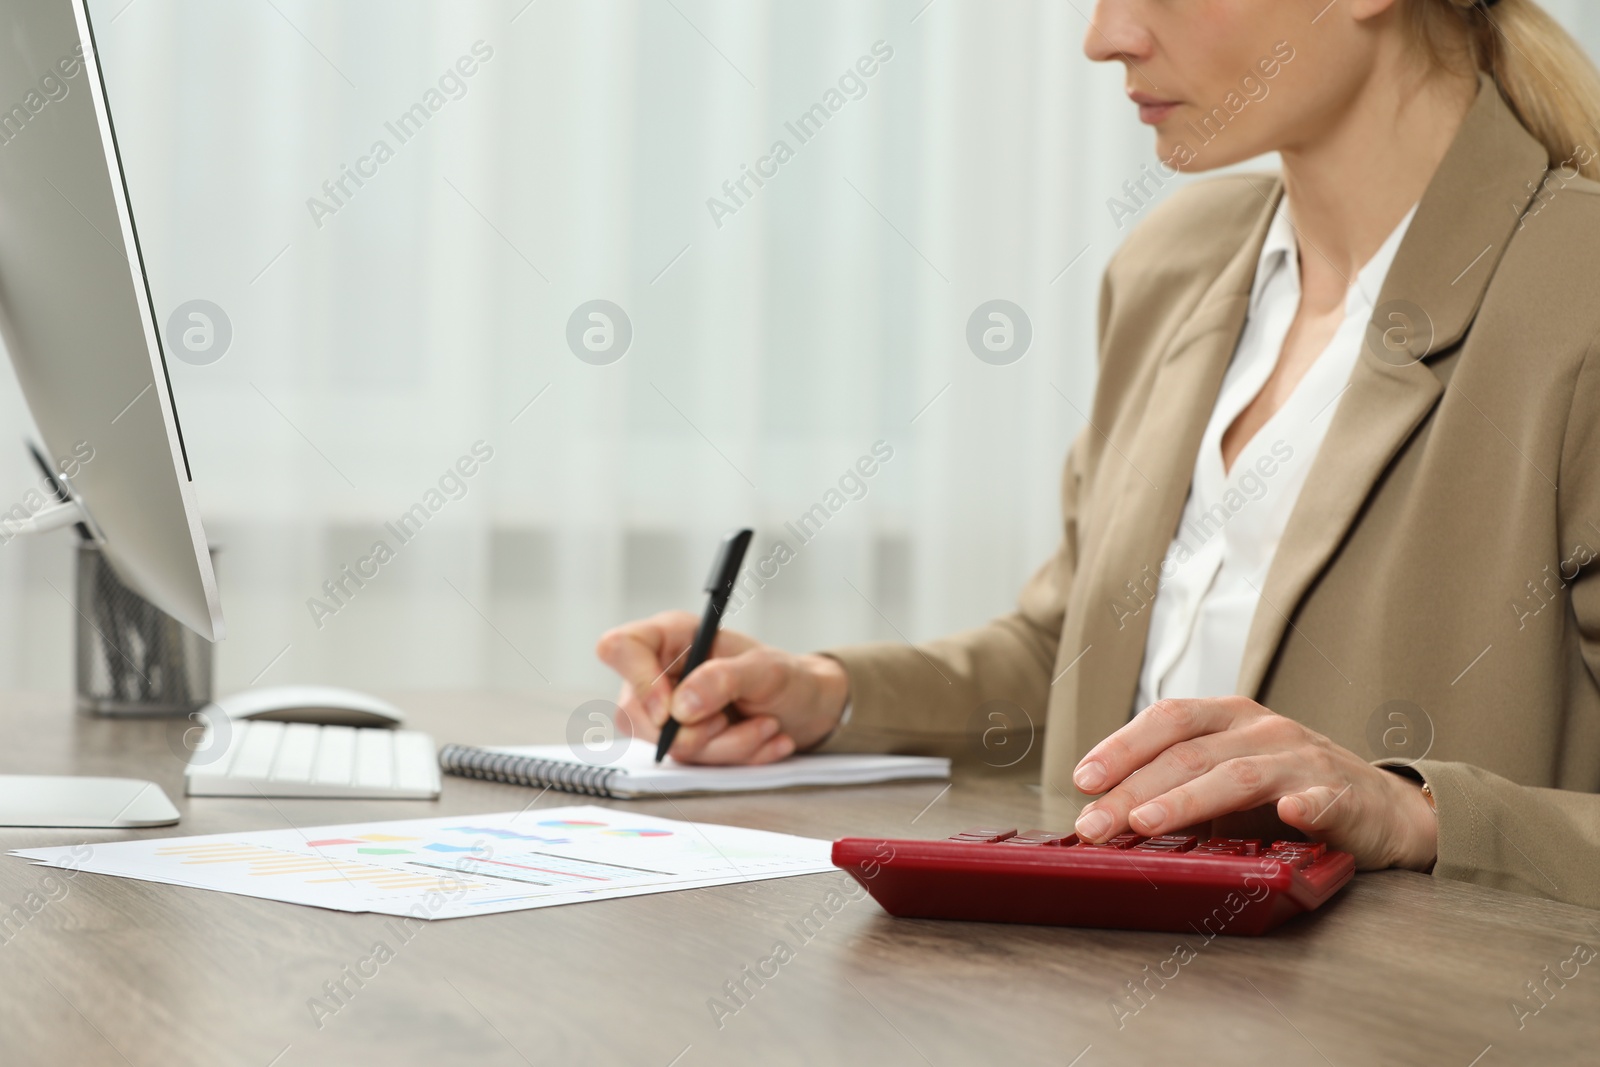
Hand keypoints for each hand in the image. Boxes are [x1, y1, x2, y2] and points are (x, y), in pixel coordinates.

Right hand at [594, 611, 850, 763]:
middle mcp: (660, 672)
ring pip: (669, 747)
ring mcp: (666, 712)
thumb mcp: (767, 670)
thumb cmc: (786, 677)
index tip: (672, 710)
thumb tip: (681, 706)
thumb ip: (724, 679)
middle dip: (694, 730)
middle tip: (731, 718)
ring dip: (725, 746)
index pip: (619, 648)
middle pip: (634, 713)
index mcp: (672, 637)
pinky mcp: (680, 742)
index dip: (638, 681)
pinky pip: (691, 764)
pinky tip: (759, 737)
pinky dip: (732, 757)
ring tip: (763, 725)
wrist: (807, 708)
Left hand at [1070, 697, 1436, 870]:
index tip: (1082, 780)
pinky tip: (1288, 816)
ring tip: (1145, 823)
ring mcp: (1303, 760)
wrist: (1380, 809)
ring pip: (1237, 776)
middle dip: (1132, 790)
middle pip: (1188, 754)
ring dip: (1187, 800)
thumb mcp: (1225, 784)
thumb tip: (1106, 815)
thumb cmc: (1287, 793)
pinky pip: (1321, 800)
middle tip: (1093, 823)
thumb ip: (1176, 791)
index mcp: (1228, 718)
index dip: (1121, 747)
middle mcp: (1263, 729)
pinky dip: (1304, 807)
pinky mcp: (1343, 796)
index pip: (1166, 720)